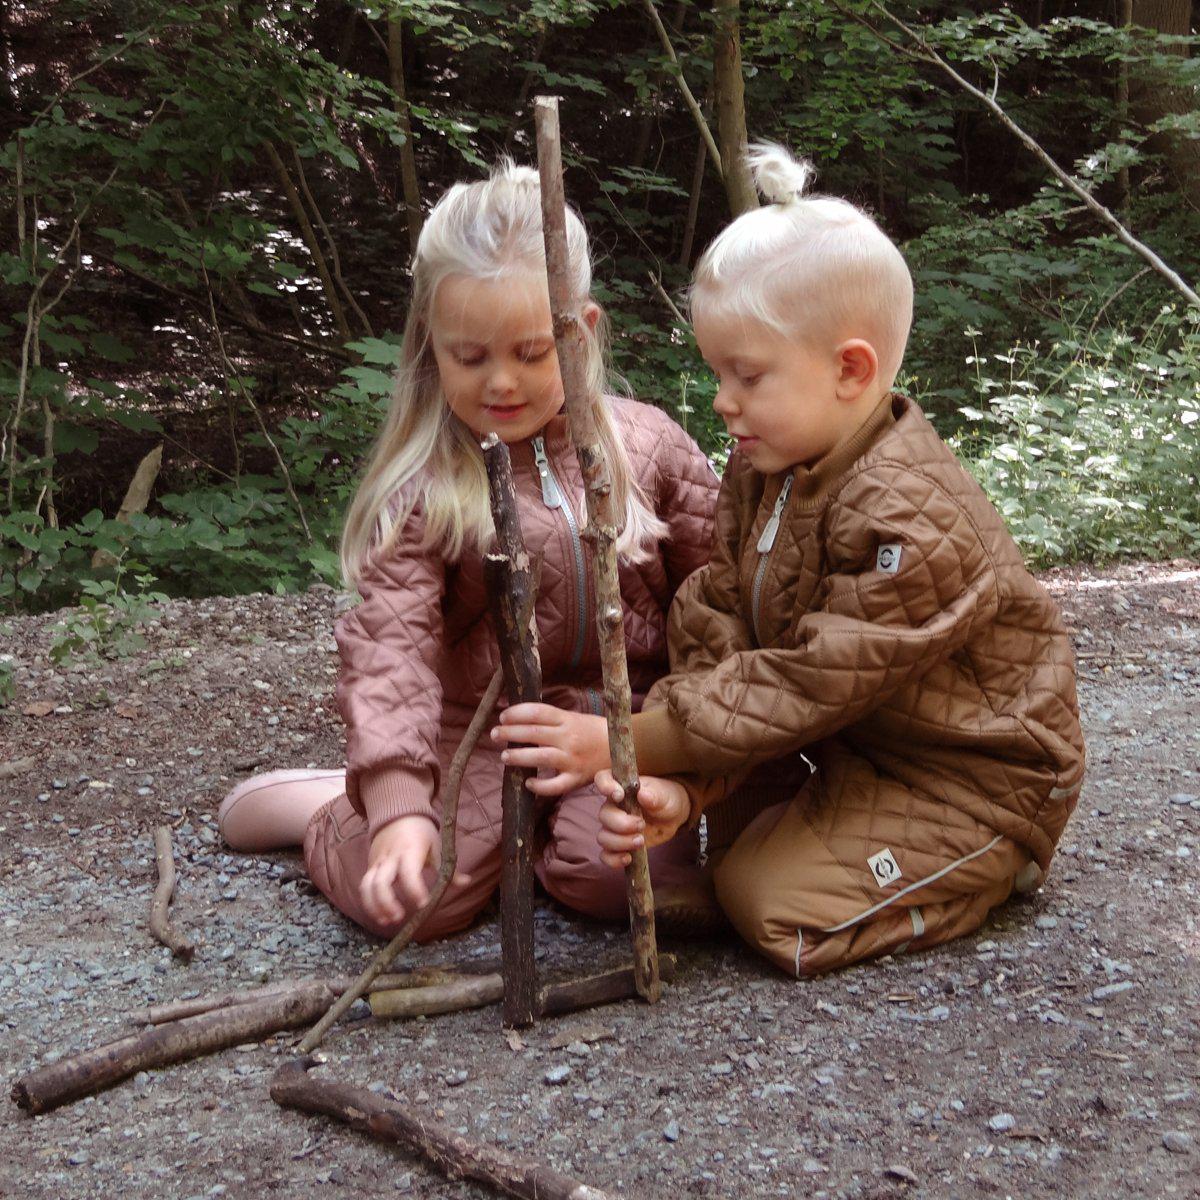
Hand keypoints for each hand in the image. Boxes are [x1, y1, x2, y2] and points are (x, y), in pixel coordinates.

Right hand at [360, 814, 464, 926]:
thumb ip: (449, 868)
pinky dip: (369, 902)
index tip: (423, 903)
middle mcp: (390, 857)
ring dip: (374, 906)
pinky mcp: (370, 866)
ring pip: (367, 886)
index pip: (408, 872)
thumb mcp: (438, 846)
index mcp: (409, 850)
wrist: (398, 814)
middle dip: (387, 903)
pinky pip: (364, 885)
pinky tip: (380, 915)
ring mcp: (377, 862)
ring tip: (387, 921)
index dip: (414, 889)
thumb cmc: (421, 833)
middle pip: (380, 883)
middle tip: (400, 917)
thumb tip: (467, 882)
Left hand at [491, 703, 609, 796]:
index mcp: (568, 719)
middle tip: (495, 735)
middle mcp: (569, 738)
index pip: (538, 712)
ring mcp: (572, 759)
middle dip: (510, 733)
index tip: (503, 716)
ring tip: (504, 756)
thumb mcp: (575, 718)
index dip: (517, 713)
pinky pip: (555, 786)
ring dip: (518, 757)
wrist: (626, 748)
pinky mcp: (576, 778)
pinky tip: (527, 783)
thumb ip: (552, 719)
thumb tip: (521, 719)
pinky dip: (539, 786)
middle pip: (534, 733)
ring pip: (540, 757)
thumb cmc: (595, 731)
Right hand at [595, 770, 689, 869]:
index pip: (602, 779)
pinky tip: (628, 858)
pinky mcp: (619, 845)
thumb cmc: (665, 798)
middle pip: (603, 816)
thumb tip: (643, 795)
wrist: (672, 816)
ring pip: (603, 837)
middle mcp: (613, 806)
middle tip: (641, 825)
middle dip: (621, 824)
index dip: (605, 786)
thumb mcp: (664, 795)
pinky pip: (606, 855)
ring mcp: (614, 827)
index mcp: (621, 787)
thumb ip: (654, 795)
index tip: (619, 795)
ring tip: (641, 841)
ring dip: (620, 842)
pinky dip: (613, 859)